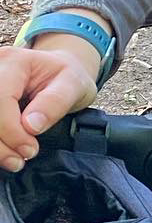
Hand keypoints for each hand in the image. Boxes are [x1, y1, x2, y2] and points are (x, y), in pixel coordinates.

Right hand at [0, 40, 99, 171]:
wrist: (59, 73)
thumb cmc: (66, 77)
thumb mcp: (74, 85)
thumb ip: (55, 102)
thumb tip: (31, 125)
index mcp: (14, 62)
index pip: (0, 99)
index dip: (11, 130)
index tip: (29, 149)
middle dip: (0, 143)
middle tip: (20, 160)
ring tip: (14, 160)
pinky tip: (6, 152)